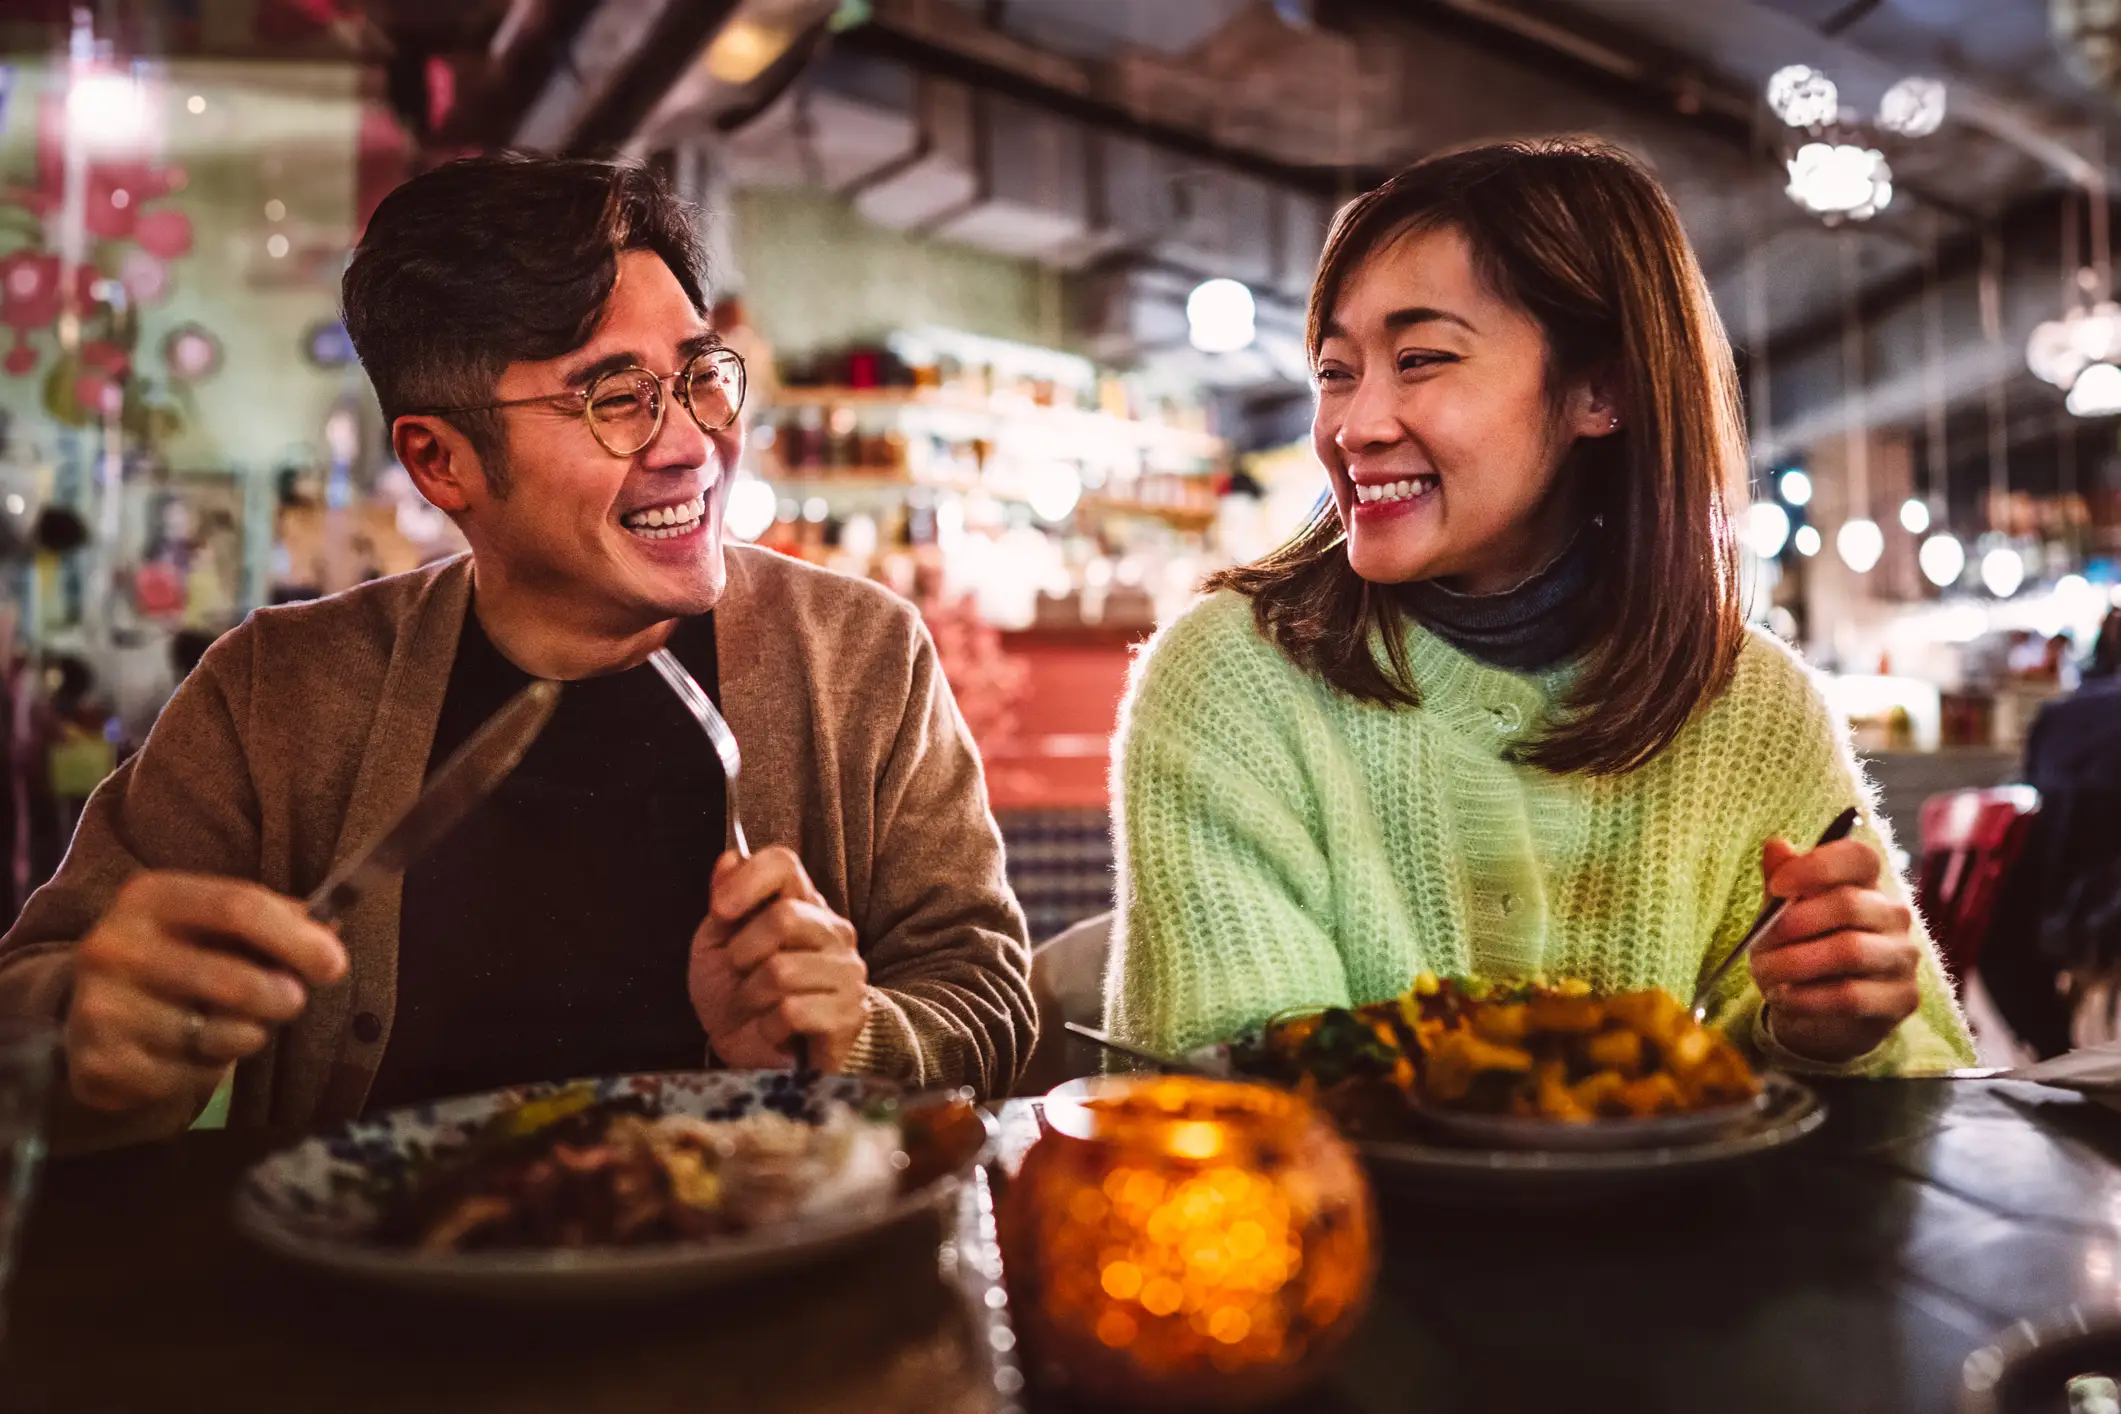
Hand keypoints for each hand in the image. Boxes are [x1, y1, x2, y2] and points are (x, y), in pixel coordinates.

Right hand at [66, 872, 347, 1112]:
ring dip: (247, 1033)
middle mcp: (114, 947)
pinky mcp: (103, 1063)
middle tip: (293, 1001)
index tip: (335, 964)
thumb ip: (271, 920)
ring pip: (216, 1033)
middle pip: (232, 978)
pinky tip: (191, 1052)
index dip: (296, 938)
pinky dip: (209, 1067)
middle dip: (282, 996)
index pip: (238, 907)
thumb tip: (328, 930)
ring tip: (231, 1023)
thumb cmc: (177, 960)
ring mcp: (101, 1008)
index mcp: (149, 898)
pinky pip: (190, 1073)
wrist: (95, 1017)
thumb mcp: (213, 926)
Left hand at [689, 847, 867, 1070]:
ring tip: (755, 1008)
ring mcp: (848, 973)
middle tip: (740, 975)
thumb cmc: (741, 1000)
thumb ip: (724, 905)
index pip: (784, 864)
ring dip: (750, 997)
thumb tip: (730, 858)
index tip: (720, 911)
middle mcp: (833, 932)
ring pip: (781, 971)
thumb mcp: (717, 949)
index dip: (746, 882)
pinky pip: (793, 1012)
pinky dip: (768, 1027)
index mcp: (802, 905)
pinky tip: (774, 1031)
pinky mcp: (850, 1015)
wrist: (764, 1060)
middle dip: (743, 953)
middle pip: (785, 917)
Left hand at [1747, 836, 1920, 1063]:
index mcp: (1865, 884)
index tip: (1777, 887)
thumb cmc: (1799, 951)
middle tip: (1758, 944)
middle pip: (1849, 904)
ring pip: (1850, 951)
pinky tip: (1785, 998)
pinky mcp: (1903, 997)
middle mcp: (1893, 915)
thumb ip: (1782, 882)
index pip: (1859, 857)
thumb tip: (1776, 844)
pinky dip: (1808, 997)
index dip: (1817, 866)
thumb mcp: (1781, 915)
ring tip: (1765, 975)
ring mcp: (1903, 956)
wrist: (1815, 1012)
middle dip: (1792, 925)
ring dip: (1795, 964)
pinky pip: (1852, 995)